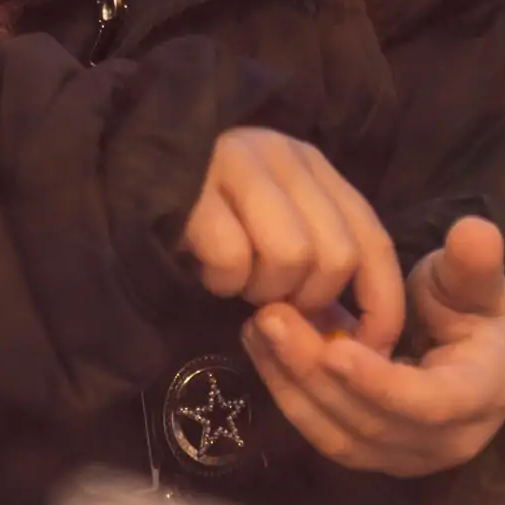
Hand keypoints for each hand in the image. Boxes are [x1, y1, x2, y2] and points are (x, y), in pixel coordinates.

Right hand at [180, 128, 405, 353]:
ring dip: (261, 289)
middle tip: (270, 298)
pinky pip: (233, 260)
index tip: (369, 347)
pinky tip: (204, 265)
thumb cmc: (209, 207)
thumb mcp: (274, 219)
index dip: (380, 303)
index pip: (373, 240)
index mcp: (313, 166)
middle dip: (307, 298)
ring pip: (289, 259)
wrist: (124, 164)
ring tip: (235, 277)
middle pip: (334, 257)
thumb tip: (355, 329)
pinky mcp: (194, 189)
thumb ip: (317, 256)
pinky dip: (221, 280)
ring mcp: (237, 165)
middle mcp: (283, 157)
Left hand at [243, 215, 504, 477]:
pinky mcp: (367, 453)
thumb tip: (477, 230)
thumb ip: (473, 262)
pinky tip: (262, 346)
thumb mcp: (476, 280)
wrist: (467, 350)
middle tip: (272, 318)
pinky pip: (322, 432)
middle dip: (316, 373)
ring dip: (292, 383)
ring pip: (338, 435)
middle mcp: (442, 442)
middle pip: (371, 423)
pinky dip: (289, 391)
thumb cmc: (471, 308)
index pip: (429, 404)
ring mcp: (401, 455)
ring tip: (258, 326)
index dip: (380, 383)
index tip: (335, 349)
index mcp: (478, 398)